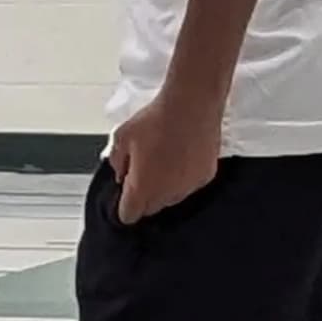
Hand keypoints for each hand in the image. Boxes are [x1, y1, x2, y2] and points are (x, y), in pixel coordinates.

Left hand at [107, 91, 222, 223]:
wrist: (191, 104)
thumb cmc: (156, 119)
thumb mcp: (121, 137)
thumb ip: (116, 162)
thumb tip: (122, 174)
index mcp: (142, 189)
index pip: (128, 216)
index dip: (124, 206)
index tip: (126, 193)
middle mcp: (166, 195)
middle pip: (150, 209)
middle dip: (143, 196)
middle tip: (144, 170)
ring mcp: (188, 188)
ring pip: (170, 199)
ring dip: (164, 188)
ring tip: (164, 160)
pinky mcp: (205, 178)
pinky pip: (189, 186)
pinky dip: (183, 177)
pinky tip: (182, 157)